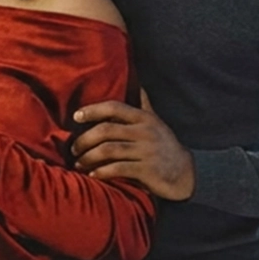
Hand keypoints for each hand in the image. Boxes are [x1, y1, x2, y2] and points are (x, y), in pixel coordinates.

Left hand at [72, 101, 195, 200]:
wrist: (185, 172)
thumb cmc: (164, 146)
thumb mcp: (156, 123)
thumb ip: (144, 105)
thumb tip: (139, 84)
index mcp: (143, 118)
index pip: (114, 108)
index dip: (92, 110)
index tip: (75, 117)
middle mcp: (144, 132)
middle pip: (105, 130)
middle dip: (84, 140)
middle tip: (74, 149)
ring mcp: (146, 150)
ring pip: (108, 150)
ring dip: (89, 158)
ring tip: (79, 164)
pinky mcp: (147, 169)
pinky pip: (118, 168)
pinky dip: (102, 172)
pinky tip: (93, 175)